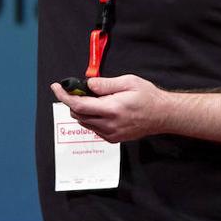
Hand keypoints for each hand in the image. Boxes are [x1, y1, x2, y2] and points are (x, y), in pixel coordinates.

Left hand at [50, 74, 169, 142]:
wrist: (163, 115)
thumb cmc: (148, 97)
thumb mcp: (128, 82)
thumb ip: (105, 84)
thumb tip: (88, 84)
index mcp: (111, 109)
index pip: (78, 105)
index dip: (64, 96)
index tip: (57, 87)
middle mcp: (109, 125)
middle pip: (78, 114)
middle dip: (74, 101)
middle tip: (81, 89)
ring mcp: (111, 134)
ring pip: (84, 122)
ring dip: (82, 110)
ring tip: (96, 99)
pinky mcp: (113, 139)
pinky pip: (94, 128)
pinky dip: (91, 118)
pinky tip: (103, 109)